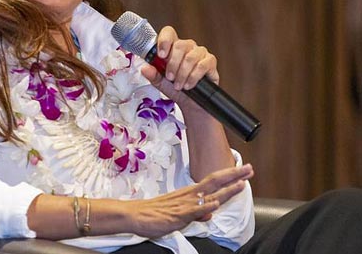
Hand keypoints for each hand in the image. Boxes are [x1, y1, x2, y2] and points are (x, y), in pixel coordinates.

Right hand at [125, 164, 253, 238]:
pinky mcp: (178, 215)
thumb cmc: (155, 213)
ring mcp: (184, 204)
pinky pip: (193, 211)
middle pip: (215, 182)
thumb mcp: (179, 212)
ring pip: (209, 194)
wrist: (135, 214)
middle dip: (234, 176)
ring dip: (226, 189)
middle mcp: (189, 195)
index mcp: (189, 193)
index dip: (229, 176)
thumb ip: (196, 213)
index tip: (243, 171)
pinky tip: (215, 204)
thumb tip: (210, 212)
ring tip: (241, 184)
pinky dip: (205, 207)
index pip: (214, 182)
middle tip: (249, 169)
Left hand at [141, 26, 218, 103]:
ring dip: (182, 74)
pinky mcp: (210, 62)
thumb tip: (145, 68)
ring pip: (190, 57)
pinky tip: (188, 85)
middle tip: (169, 77)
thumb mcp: (161, 84)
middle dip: (173, 64)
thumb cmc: (177, 89)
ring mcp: (200, 53)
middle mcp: (188, 47)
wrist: (192, 104)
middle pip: (180, 45)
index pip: (169, 33)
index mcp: (173, 47)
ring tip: (178, 86)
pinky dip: (193, 77)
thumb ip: (153, 75)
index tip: (161, 55)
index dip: (164, 40)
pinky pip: (202, 65)